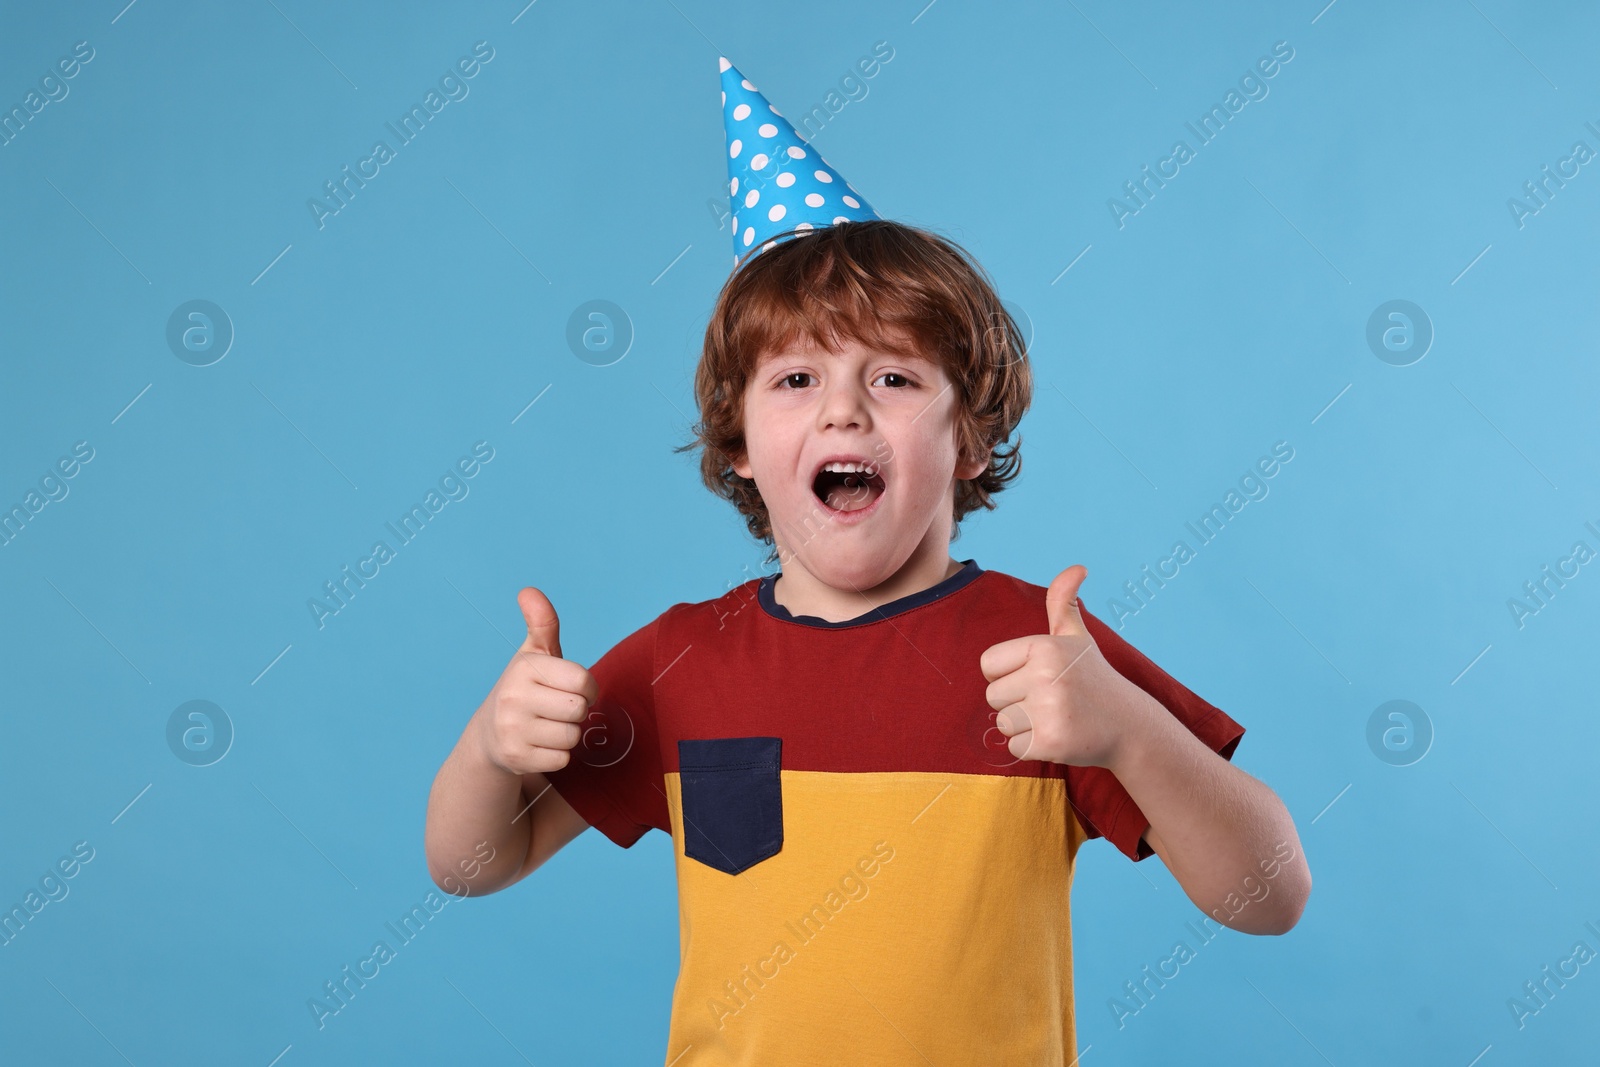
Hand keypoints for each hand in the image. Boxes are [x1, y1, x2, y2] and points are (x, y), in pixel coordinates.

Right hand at [473, 587, 598, 774]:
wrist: (489, 736)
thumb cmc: (524, 689)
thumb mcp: (533, 655)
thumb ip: (542, 623)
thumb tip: (528, 591)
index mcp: (524, 668)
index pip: (583, 682)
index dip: (587, 688)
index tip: (573, 689)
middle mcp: (513, 698)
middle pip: (579, 710)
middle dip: (576, 711)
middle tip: (557, 709)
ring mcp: (512, 730)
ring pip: (572, 736)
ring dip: (567, 734)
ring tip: (548, 726)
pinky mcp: (516, 759)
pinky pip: (562, 759)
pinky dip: (557, 755)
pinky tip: (539, 745)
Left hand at [979, 565, 1140, 767]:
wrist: (1129, 726)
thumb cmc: (1094, 679)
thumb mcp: (1077, 638)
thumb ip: (1064, 602)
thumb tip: (1077, 567)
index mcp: (1044, 646)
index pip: (988, 665)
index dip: (1008, 675)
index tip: (1039, 677)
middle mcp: (1045, 674)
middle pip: (993, 696)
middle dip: (1017, 702)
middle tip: (1052, 701)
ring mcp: (1048, 710)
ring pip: (1002, 723)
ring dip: (1024, 727)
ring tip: (1055, 718)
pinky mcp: (1050, 742)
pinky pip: (1014, 748)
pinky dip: (1032, 748)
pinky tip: (1059, 737)